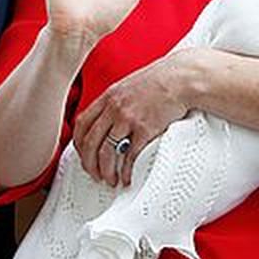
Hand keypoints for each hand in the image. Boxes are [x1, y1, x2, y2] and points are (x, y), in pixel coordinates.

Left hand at [72, 48, 200, 186]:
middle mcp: (114, 108)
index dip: (78, 143)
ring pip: (106, 152)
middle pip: (90, 142)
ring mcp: (128, 119)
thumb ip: (115, 101)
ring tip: (110, 180)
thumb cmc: (159, 81)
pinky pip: (129, 156)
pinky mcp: (145, 129)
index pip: (81, 124)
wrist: (180, 79)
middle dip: (89, 163)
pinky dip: (125, 171)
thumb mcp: (128, 86)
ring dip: (105, 171)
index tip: (83, 154)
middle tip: (94, 174)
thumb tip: (108, 119)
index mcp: (108, 97)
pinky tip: (127, 177)